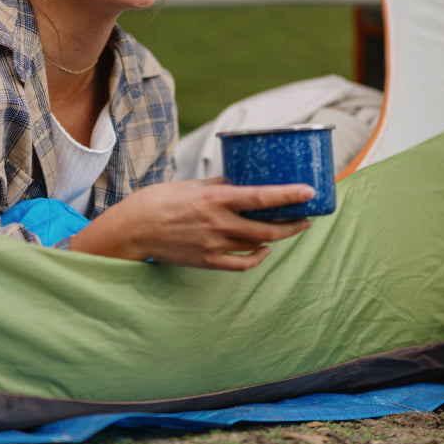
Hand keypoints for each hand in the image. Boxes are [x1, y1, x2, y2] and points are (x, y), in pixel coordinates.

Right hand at [70, 178, 313, 270]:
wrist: (132, 230)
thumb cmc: (158, 201)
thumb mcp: (191, 185)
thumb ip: (218, 184)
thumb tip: (241, 180)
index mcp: (215, 198)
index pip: (261, 196)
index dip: (289, 195)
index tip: (310, 192)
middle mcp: (219, 223)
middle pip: (268, 226)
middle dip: (293, 222)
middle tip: (307, 215)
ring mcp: (214, 245)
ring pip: (258, 244)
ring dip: (278, 237)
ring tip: (290, 228)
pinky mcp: (208, 261)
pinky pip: (242, 263)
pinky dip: (258, 257)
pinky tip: (264, 249)